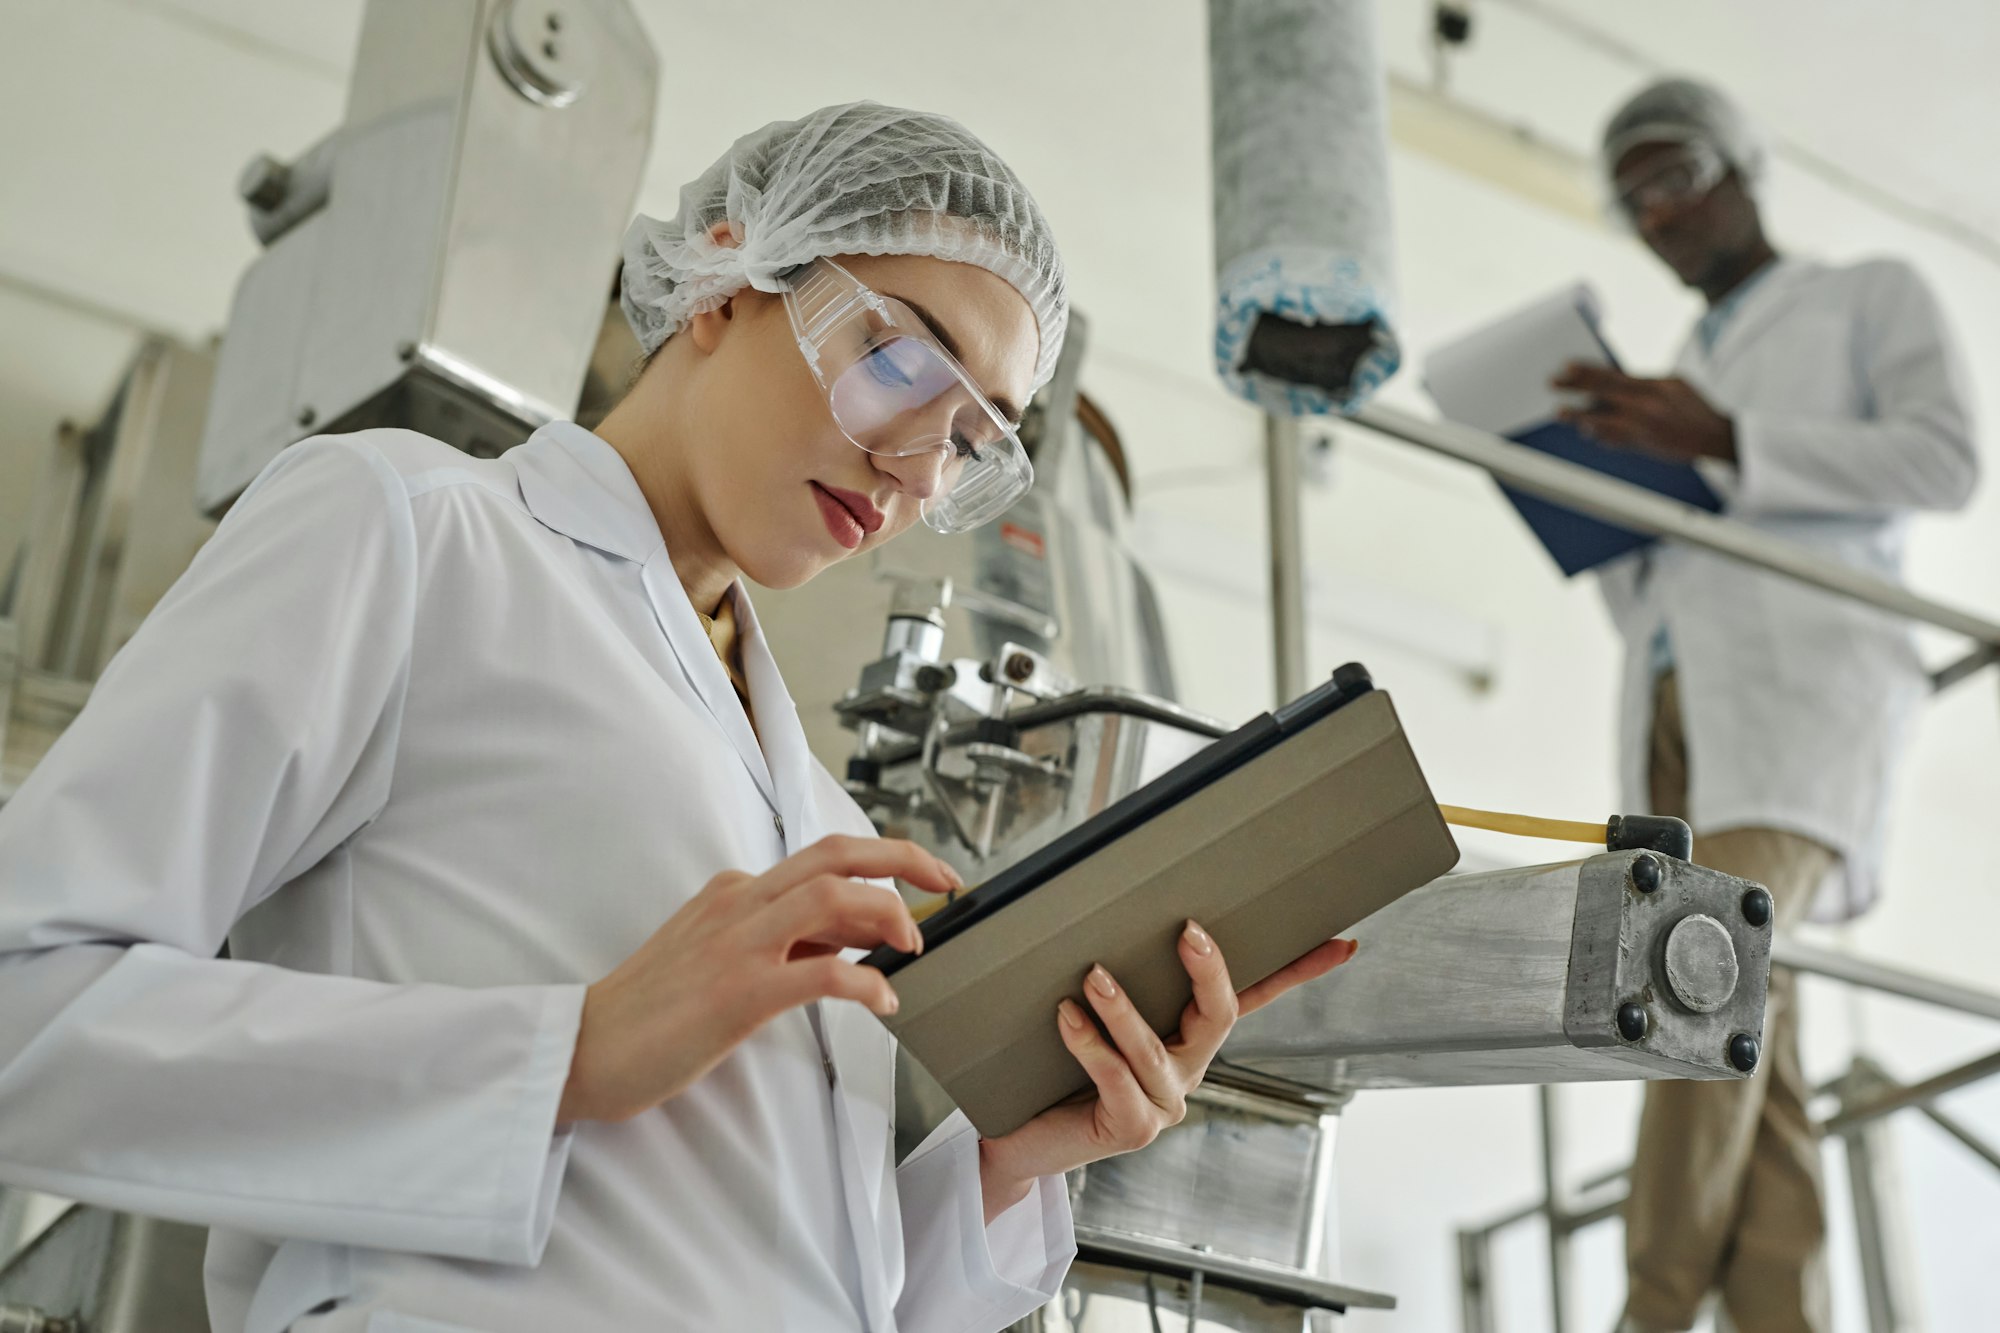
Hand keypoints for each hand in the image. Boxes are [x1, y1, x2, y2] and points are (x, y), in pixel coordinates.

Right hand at [557, 835, 959, 1123]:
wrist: (585, 1048)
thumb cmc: (653, 1012)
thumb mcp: (719, 954)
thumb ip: (784, 940)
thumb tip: (856, 940)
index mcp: (734, 891)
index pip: (823, 862)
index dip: (882, 871)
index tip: (924, 883)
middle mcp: (738, 902)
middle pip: (836, 855)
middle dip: (904, 859)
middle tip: (949, 879)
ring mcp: (737, 945)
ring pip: (831, 896)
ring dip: (888, 914)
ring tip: (914, 945)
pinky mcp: (738, 994)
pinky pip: (820, 973)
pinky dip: (864, 982)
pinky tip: (883, 1002)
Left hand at [973, 923, 1358, 1221]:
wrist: (1023, 1133)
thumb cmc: (1054, 1059)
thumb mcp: (1088, 1006)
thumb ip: (1103, 961)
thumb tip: (1071, 893)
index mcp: (1191, 1035)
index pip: (1256, 996)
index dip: (1300, 971)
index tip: (1343, 943)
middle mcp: (1188, 1068)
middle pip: (1220, 1016)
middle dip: (1209, 971)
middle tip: (1187, 930)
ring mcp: (1164, 1102)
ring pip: (1154, 1050)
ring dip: (1123, 1009)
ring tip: (1093, 976)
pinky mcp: (1131, 1126)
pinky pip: (1116, 1079)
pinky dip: (1089, 1045)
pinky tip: (1065, 1016)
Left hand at [1552, 363, 1736, 461]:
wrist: (1716, 437)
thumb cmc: (1695, 409)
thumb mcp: (1675, 385)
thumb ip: (1645, 382)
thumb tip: (1617, 380)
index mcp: (1654, 385)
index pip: (1613, 375)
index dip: (1587, 370)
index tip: (1567, 365)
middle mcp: (1646, 404)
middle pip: (1602, 392)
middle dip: (1575, 387)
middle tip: (1553, 383)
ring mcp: (1643, 425)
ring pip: (1603, 419)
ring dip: (1580, 415)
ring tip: (1561, 412)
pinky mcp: (1643, 443)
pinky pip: (1614, 439)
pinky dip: (1600, 434)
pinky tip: (1586, 431)